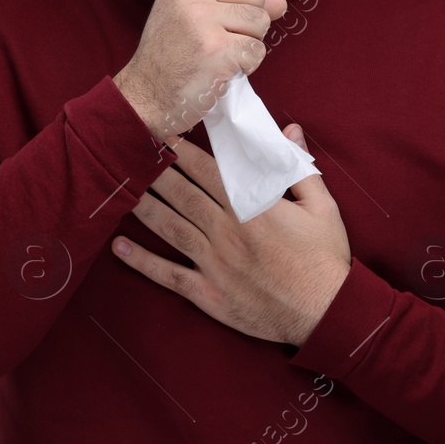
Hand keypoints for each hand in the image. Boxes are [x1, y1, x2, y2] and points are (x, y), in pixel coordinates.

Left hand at [112, 124, 349, 345]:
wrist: (326, 314)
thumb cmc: (325, 259)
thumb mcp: (322, 207)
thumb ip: (300, 167)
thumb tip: (289, 130)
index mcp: (253, 208)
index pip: (209, 172)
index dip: (183, 151)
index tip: (164, 134)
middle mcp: (228, 232)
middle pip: (182, 195)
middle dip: (156, 171)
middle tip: (132, 152)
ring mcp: (215, 265)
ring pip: (170, 228)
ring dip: (143, 207)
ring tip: (120, 188)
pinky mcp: (209, 294)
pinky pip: (170, 276)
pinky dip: (142, 262)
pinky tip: (119, 248)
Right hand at [114, 0, 287, 143]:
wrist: (147, 95)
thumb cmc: (174, 53)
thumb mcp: (199, 14)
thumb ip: (242, 2)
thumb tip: (280, 2)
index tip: (213, 17)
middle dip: (247, 21)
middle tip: (214, 40)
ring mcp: (202, 18)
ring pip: (262, 21)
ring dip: (248, 43)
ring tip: (218, 54)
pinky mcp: (216, 49)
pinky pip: (257, 50)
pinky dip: (246, 65)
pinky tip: (220, 69)